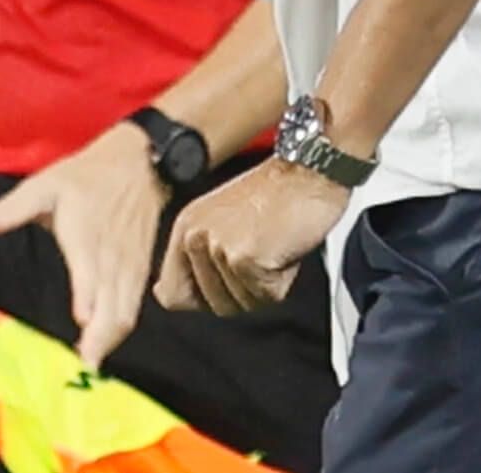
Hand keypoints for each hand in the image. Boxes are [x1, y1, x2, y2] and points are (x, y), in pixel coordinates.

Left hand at [0, 123, 164, 368]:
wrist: (138, 164)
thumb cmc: (85, 177)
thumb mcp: (44, 183)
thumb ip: (10, 208)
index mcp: (86, 233)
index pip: (90, 269)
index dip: (89, 297)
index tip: (82, 323)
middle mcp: (111, 255)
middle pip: (113, 302)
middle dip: (101, 336)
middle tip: (84, 367)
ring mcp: (129, 265)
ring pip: (126, 309)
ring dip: (111, 339)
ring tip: (91, 365)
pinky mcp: (140, 270)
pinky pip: (133, 305)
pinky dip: (121, 329)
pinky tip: (105, 345)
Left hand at [156, 157, 345, 316]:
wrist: (308, 174)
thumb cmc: (274, 195)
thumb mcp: (222, 222)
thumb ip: (197, 260)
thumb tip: (172, 295)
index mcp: (185, 228)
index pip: (172, 294)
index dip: (200, 302)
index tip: (222, 289)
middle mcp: (195, 237)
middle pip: (212, 306)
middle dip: (242, 292)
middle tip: (258, 254)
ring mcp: (218, 248)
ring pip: (241, 305)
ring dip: (264, 287)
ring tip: (270, 248)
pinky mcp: (244, 259)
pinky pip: (266, 297)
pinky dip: (282, 281)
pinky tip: (282, 249)